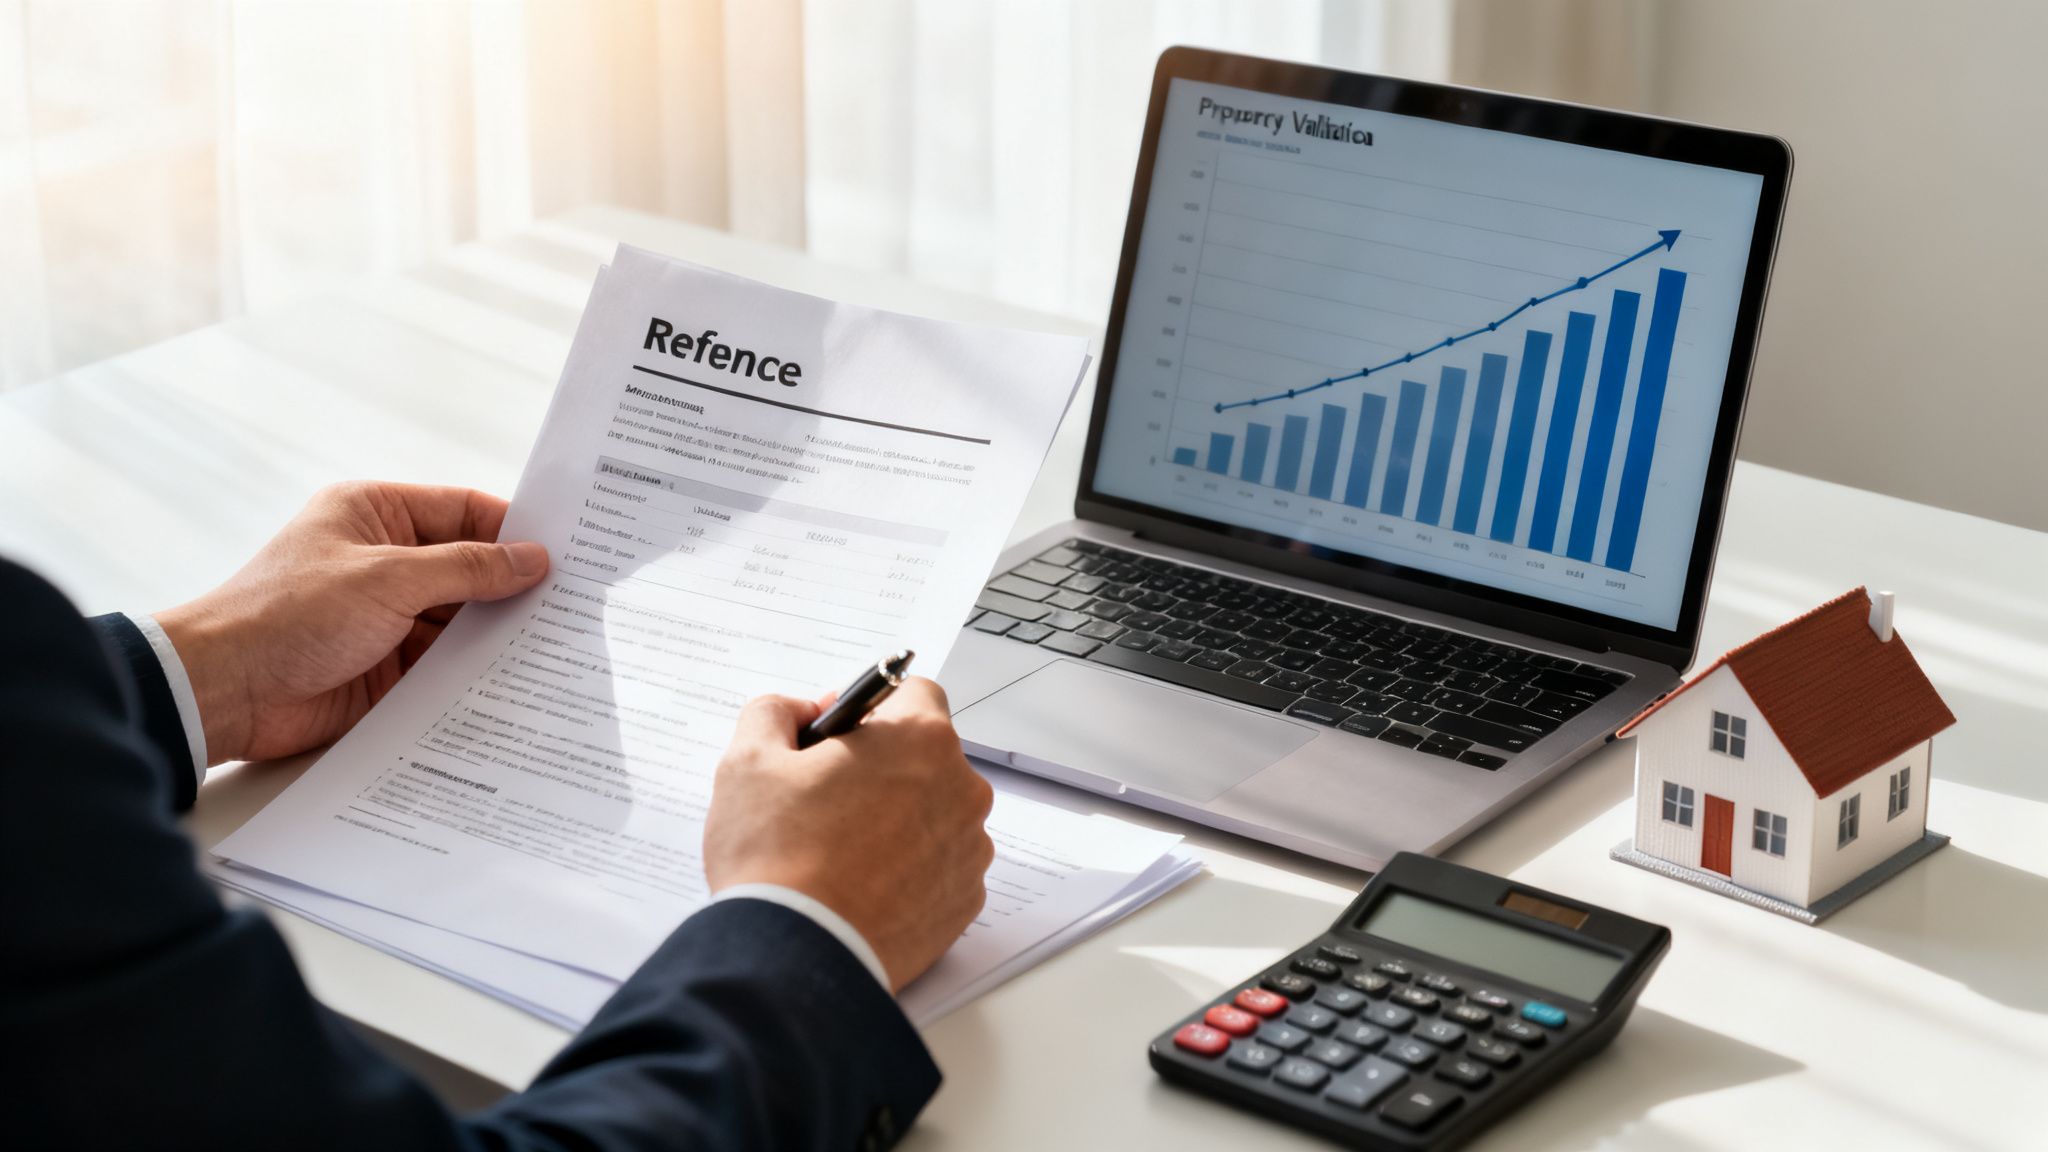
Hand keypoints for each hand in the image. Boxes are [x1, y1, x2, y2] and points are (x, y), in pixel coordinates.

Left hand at [156, 481, 548, 763]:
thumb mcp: (389, 577)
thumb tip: (531, 559)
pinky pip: (445, 663)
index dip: (514, 530)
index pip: (464, 511)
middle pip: (469, 567)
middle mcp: (384, 560)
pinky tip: (515, 679)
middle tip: (574, 602)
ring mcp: (387, 615)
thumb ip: (467, 568)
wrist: (226, 691)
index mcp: (376, 514)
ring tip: (557, 643)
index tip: (566, 551)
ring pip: (461, 619)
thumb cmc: (287, 614)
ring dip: (497, 633)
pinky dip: (475, 671)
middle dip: (513, 586)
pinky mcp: (387, 666)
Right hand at [703, 679, 994, 991]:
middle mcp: (962, 790)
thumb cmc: (775, 858)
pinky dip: (909, 869)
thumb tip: (803, 711)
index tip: (842, 738)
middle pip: (927, 756)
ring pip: (935, 812)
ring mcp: (970, 849)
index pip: (915, 693)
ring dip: (899, 819)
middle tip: (828, 800)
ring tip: (841, 851)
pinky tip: (862, 886)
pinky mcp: (965, 901)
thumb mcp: (748, 760)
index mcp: (921, 740)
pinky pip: (940, 866)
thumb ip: (776, 712)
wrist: (794, 957)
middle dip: (885, 767)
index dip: (871, 710)